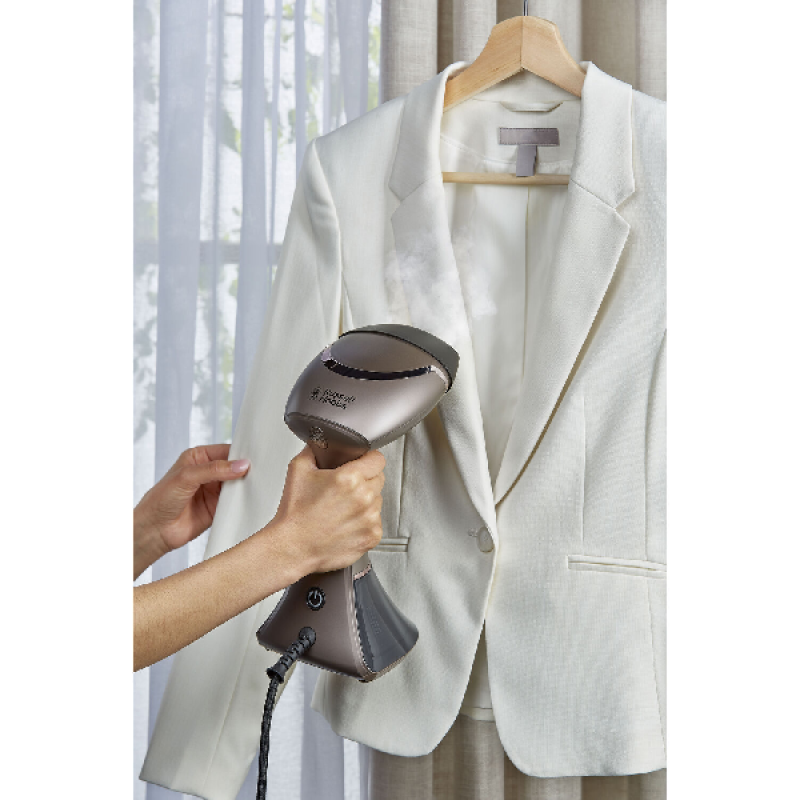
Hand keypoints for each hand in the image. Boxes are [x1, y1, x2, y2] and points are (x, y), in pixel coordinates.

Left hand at [134, 444, 249, 576]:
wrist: (154, 530)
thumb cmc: (160, 499)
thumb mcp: (186, 477)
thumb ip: (214, 469)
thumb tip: (241, 465)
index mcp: (199, 458)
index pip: (226, 451)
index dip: (240, 454)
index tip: (256, 457)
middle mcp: (208, 473)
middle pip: (234, 467)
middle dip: (246, 470)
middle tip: (262, 471)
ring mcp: (214, 490)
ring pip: (237, 484)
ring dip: (246, 486)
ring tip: (259, 485)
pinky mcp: (218, 507)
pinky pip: (235, 502)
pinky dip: (243, 501)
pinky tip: (251, 499)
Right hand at [270, 445, 385, 575]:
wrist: (292, 548)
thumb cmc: (295, 514)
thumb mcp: (298, 470)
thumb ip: (314, 449)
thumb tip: (321, 441)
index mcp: (349, 478)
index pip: (377, 459)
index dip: (368, 459)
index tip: (363, 463)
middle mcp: (364, 498)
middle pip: (379, 478)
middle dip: (365, 479)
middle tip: (346, 488)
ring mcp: (370, 518)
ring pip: (378, 500)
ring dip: (366, 501)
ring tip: (343, 508)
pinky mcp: (372, 536)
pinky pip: (376, 521)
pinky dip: (365, 521)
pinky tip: (346, 523)